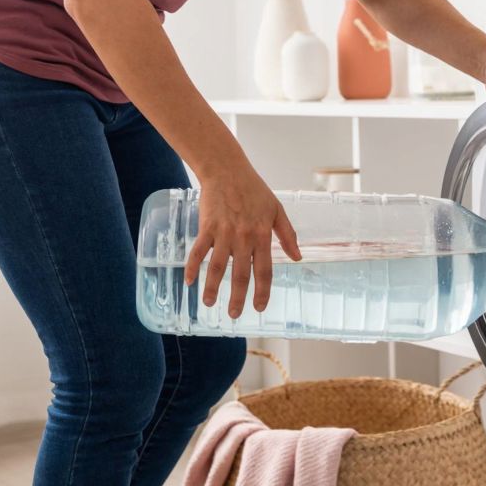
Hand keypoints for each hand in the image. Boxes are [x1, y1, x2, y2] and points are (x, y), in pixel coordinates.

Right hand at [183, 163, 300, 318]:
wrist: (227, 170)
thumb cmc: (254, 189)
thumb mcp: (277, 210)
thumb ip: (288, 235)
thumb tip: (297, 257)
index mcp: (263, 236)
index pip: (264, 271)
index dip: (262, 291)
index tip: (259, 307)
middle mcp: (244, 238)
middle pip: (240, 274)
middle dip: (237, 297)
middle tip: (234, 314)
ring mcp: (223, 233)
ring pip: (217, 267)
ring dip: (212, 287)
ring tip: (209, 303)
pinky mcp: (206, 227)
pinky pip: (198, 251)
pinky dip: (192, 267)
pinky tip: (189, 282)